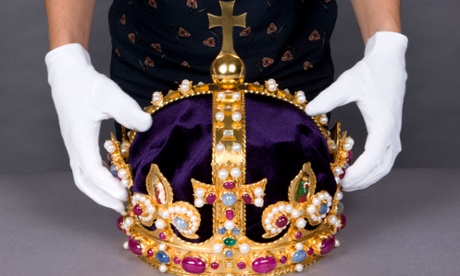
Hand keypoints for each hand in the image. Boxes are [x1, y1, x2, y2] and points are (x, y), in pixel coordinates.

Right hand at [46, 44, 151, 212]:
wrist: (68, 75)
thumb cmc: (88, 84)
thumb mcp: (110, 94)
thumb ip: (128, 110)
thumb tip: (147, 126)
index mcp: (80, 139)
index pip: (91, 171)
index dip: (108, 185)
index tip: (125, 193)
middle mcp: (74, 147)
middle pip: (85, 182)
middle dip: (103, 197)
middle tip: (123, 207)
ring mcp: (74, 146)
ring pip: (83, 178)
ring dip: (100, 191)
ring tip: (119, 199)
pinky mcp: (78, 143)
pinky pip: (86, 169)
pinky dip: (99, 179)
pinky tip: (115, 178)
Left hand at [306, 32, 407, 191]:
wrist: (389, 61)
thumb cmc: (369, 72)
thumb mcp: (347, 84)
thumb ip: (327, 98)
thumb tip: (308, 111)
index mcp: (384, 124)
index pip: (374, 157)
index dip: (359, 173)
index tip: (342, 179)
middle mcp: (392, 132)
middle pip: (381, 167)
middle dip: (362, 180)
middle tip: (341, 186)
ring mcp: (394, 134)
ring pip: (386, 165)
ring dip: (368, 177)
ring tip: (348, 182)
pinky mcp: (391, 132)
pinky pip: (385, 158)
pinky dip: (372, 169)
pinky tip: (356, 169)